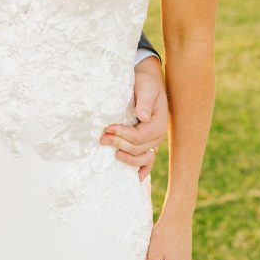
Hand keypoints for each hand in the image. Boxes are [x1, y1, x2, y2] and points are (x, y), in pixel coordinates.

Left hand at [101, 56, 166, 179]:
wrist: (147, 81)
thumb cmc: (146, 83)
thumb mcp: (146, 87)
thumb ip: (145, 101)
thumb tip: (142, 117)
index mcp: (158, 123)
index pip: (140, 136)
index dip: (123, 135)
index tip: (108, 128)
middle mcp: (158, 135)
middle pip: (138, 148)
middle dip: (119, 144)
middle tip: (101, 138)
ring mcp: (153, 142)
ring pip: (142, 158)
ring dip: (127, 159)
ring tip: (113, 154)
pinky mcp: (147, 143)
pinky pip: (147, 161)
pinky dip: (142, 170)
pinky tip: (136, 178)